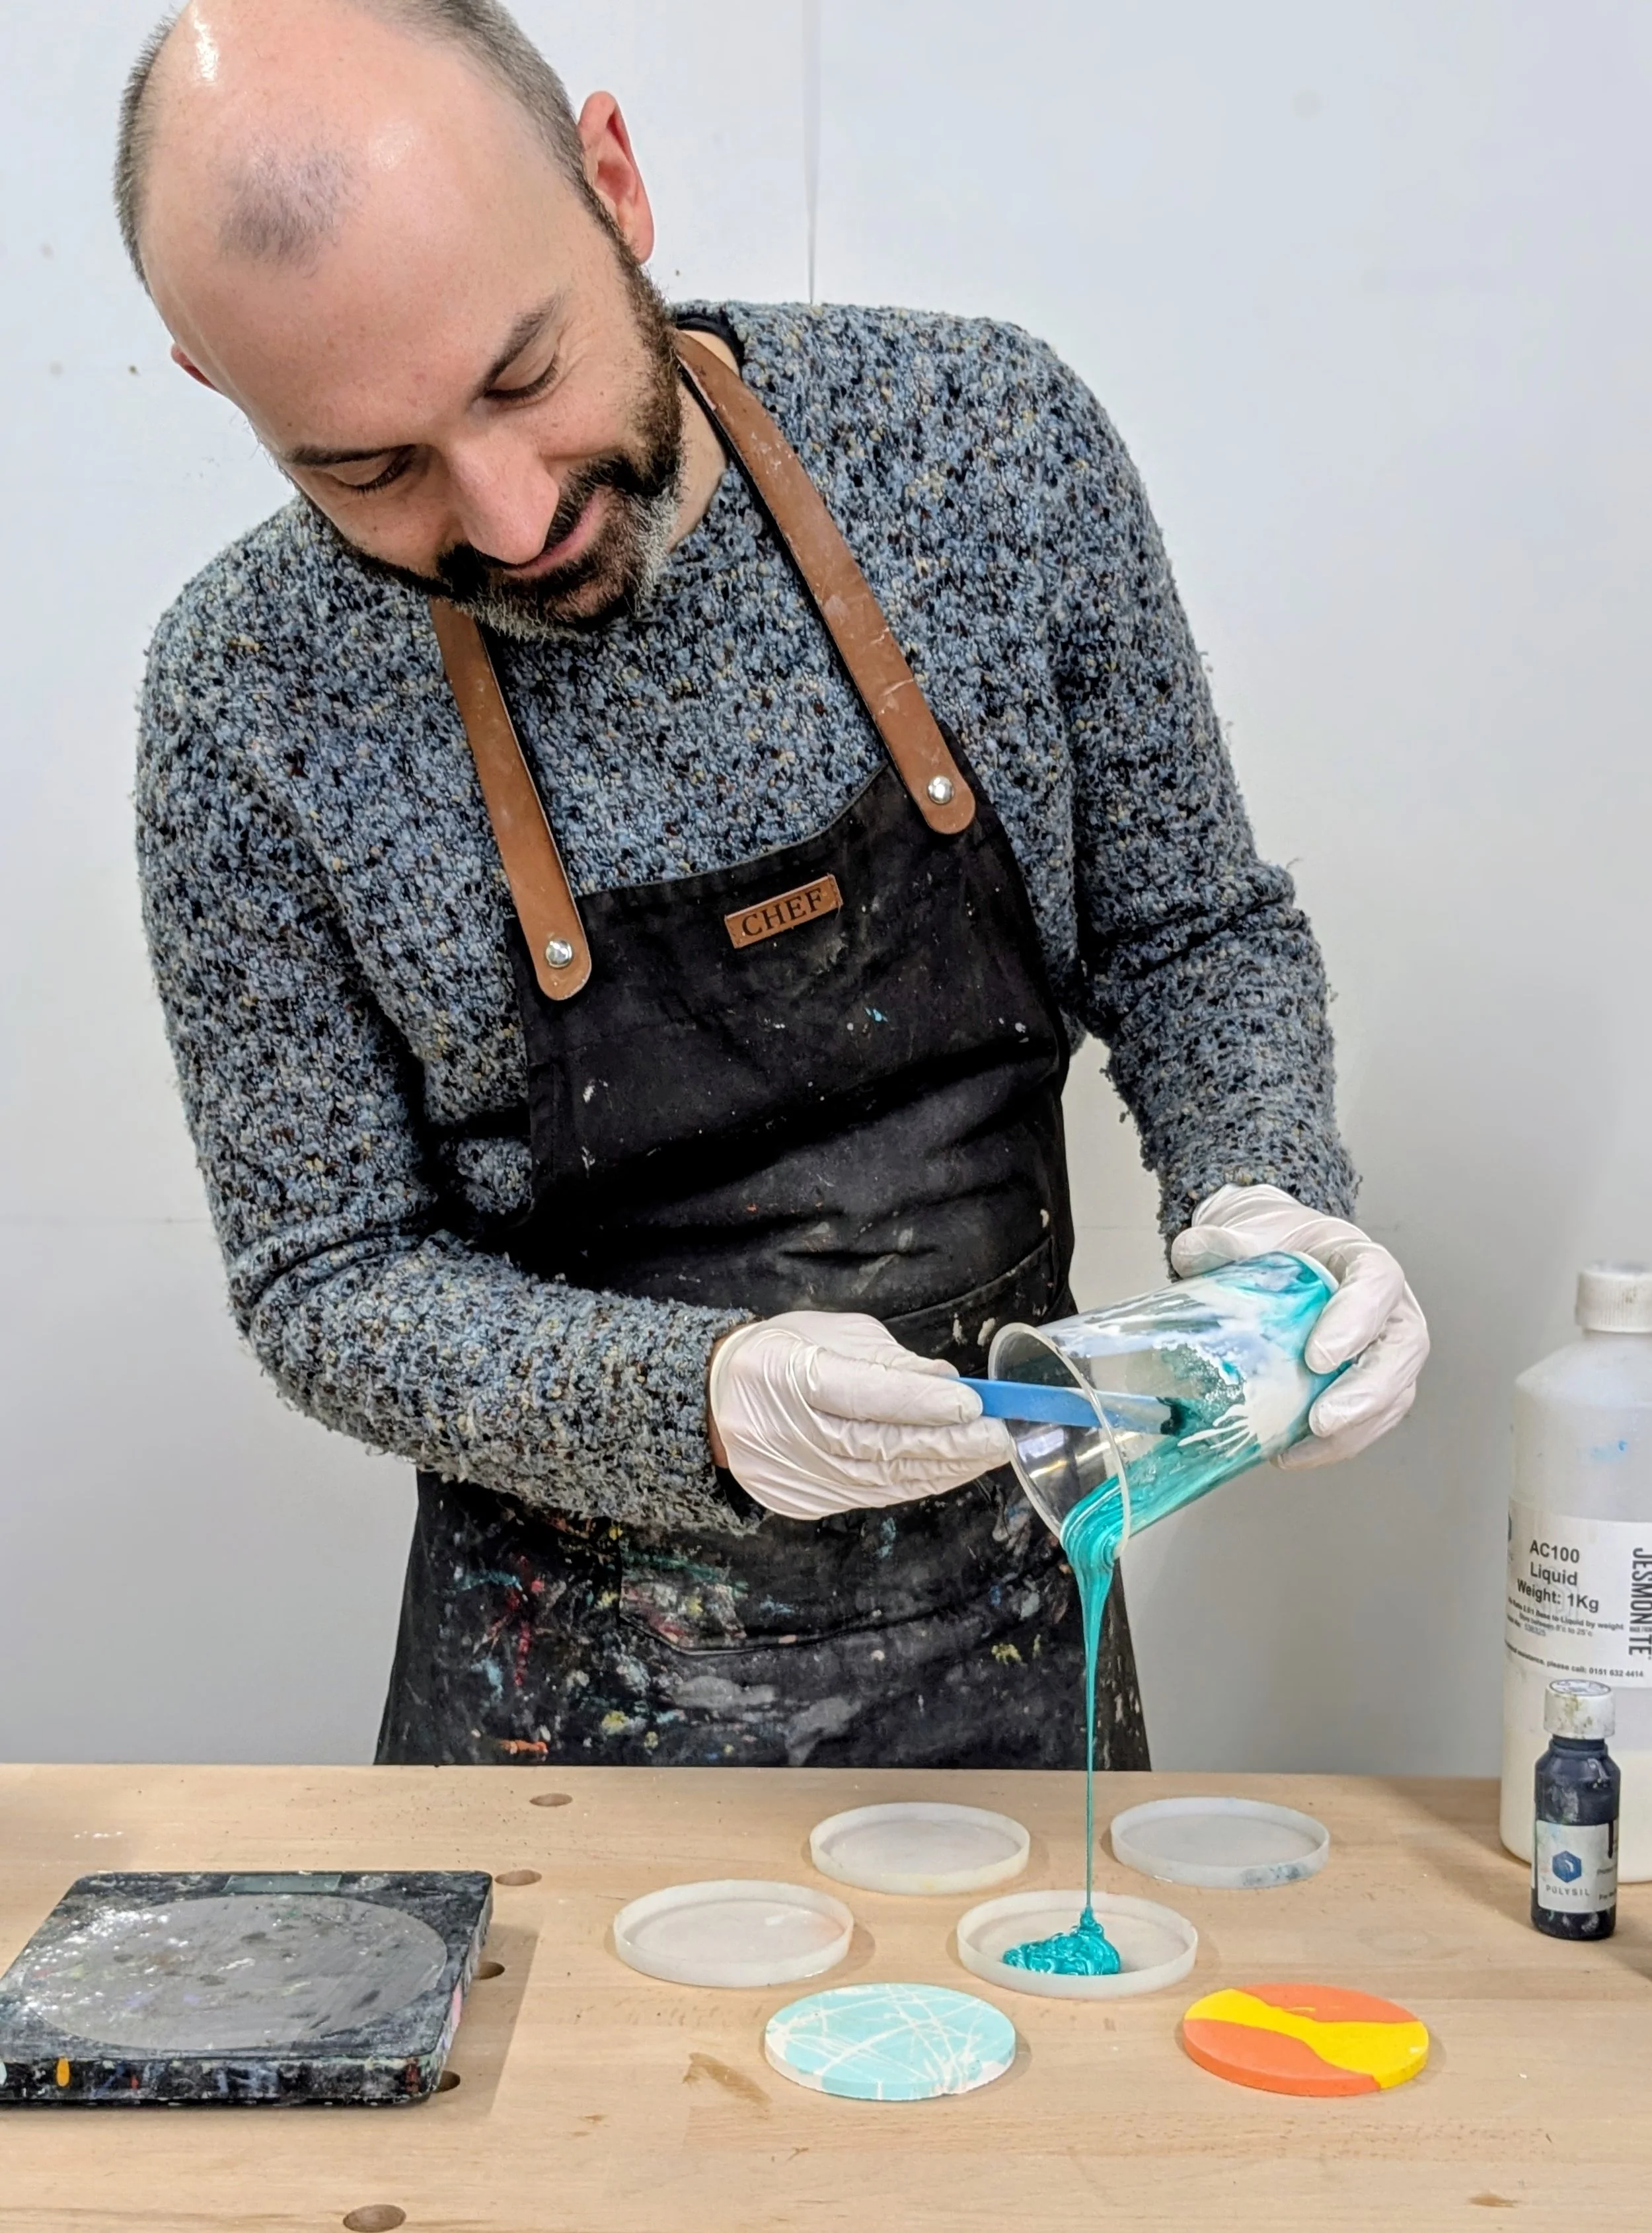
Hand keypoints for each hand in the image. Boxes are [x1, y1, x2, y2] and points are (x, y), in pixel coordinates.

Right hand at [707, 1311, 1012, 1519]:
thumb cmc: (779, 1355)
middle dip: (946, 1443)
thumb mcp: (829, 1335)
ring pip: (880, 1479)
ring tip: (985, 1456)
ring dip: (940, 1469)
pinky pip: (869, 1496)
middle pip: (878, 1444)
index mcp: (790, 1375)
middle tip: (997, 1438)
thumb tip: (946, 1382)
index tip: (971, 1403)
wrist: (714, 1402)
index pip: (865, 1396)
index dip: (920, 1403)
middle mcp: (791, 1432)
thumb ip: (888, 1361)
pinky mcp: (803, 1500)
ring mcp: (796, 1474)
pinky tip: (947, 1473)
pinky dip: (912, 1484)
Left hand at [1168, 1183, 1427, 1468]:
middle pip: (1403, 1348)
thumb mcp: (1249, 1229)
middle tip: (1322, 1421)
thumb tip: (1191, 1250)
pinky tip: (1293, 1453)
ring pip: (1396, 1392)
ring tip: (1305, 1445)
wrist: (1277, 1254)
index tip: (1317, 1358)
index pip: (1377, 1283)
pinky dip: (1337, 1444)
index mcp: (1362, 1259)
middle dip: (1367, 1391)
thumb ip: (1223, 1239)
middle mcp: (1389, 1305)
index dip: (1355, 1321)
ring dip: (1356, 1429)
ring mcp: (1385, 1347)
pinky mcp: (1370, 1384)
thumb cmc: (1276, 1243)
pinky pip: (1371, 1420)